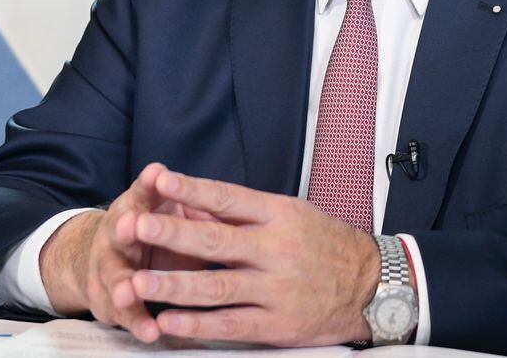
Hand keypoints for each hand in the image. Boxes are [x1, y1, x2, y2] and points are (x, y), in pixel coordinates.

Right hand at [38, 162, 217, 341]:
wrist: (108, 256)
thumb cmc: (157, 229)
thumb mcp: (171, 212)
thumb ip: (193, 205)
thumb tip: (237, 199)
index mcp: (138, 206)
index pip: (145, 190)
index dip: (151, 183)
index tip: (158, 173)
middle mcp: (118, 232)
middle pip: (122, 229)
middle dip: (129, 228)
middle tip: (130, 224)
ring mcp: (108, 267)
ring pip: (116, 275)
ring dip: (124, 283)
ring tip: (130, 291)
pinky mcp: (109, 300)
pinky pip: (123, 313)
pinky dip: (136, 322)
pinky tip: (151, 331)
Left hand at [123, 168, 379, 345]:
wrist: (371, 285)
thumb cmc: (324, 244)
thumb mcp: (291, 216)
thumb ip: (243, 213)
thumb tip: (193, 203)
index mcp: (278, 215)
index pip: (228, 198)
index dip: (192, 191)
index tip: (159, 180)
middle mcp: (276, 249)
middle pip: (216, 241)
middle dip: (172, 234)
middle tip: (135, 226)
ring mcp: (276, 289)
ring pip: (217, 287)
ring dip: (175, 285)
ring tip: (138, 283)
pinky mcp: (278, 324)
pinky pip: (231, 325)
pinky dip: (198, 325)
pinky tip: (169, 322)